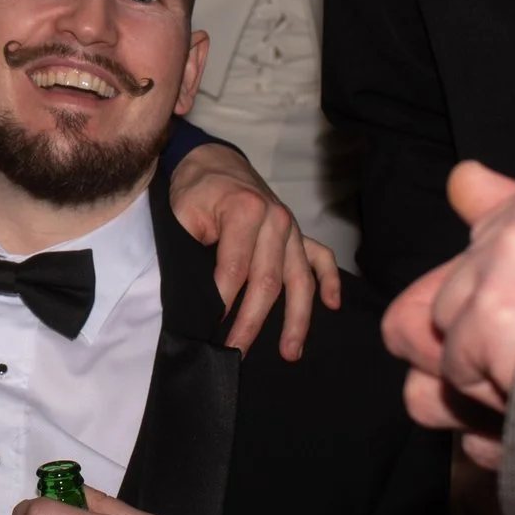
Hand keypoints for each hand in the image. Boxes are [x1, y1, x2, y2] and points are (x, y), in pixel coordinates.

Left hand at [167, 142, 341, 357]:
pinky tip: (333, 305)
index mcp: (245, 212)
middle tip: (236, 353)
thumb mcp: (181, 215)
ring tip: (289, 352)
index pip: (234, 270)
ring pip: (300, 280)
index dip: (221, 302)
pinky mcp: (299, 234)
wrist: (212, 161)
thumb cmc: (194, 191)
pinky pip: (321, 258)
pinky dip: (331, 281)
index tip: (211, 329)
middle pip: (268, 282)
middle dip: (251, 322)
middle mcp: (276, 220)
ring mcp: (292, 228)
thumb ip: (192, 253)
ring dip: (296, 318)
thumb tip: (199, 299)